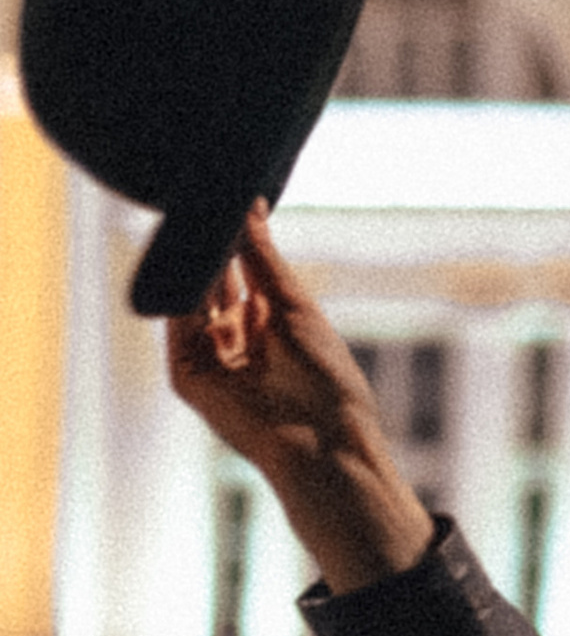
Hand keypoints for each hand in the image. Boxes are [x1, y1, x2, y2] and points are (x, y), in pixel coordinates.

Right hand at [165, 209, 435, 591]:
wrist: (325, 441)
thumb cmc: (326, 380)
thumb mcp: (293, 306)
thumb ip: (263, 258)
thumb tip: (250, 205)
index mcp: (265, 324)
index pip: (235, 270)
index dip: (228, 235)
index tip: (223, 194)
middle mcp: (233, 340)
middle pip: (209, 281)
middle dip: (204, 243)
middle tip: (200, 196)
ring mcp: (209, 359)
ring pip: (190, 299)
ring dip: (190, 261)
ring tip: (193, 216)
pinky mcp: (190, 378)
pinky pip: (177, 325)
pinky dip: (179, 292)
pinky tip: (185, 258)